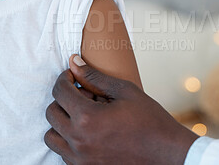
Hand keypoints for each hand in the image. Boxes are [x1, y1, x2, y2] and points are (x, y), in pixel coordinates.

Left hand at [44, 55, 197, 164]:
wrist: (167, 153)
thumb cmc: (150, 120)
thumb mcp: (125, 92)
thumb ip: (95, 77)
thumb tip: (74, 62)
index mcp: (88, 118)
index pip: (60, 92)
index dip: (64, 78)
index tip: (73, 75)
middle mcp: (78, 140)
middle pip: (51, 113)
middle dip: (63, 98)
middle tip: (83, 95)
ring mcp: (80, 158)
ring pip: (51, 136)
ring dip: (62, 121)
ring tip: (83, 115)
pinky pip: (63, 152)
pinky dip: (68, 139)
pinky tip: (88, 132)